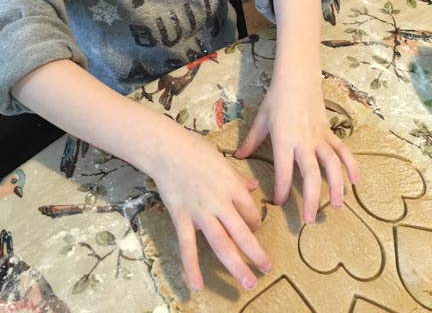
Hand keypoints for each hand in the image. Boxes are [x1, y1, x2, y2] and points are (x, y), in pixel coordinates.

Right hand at [151, 127, 272, 291]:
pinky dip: (192, 267)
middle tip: (267, 268)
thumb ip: (238, 178)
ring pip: (222, 243)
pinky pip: (188, 246)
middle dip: (256, 253)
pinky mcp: (181, 217)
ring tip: (248, 282)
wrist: (166, 149)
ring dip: (236, 265)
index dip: (255, 222)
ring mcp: (200, 212)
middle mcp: (220, 202)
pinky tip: (197, 285)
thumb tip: (253, 187)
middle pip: (242, 233)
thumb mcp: (222, 160)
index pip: (250, 211)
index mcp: (232, 186)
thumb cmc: (195, 149)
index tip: (254, 229)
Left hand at [235, 70, 359, 223]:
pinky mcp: (329, 133)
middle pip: (311, 174)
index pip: (283, 171)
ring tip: (337, 205)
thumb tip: (239, 156)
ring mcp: (319, 138)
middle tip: (311, 220)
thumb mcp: (261, 120)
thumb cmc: (276, 99)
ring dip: (336, 186)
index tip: (279, 204)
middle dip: (311, 198)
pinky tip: (356, 182)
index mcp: (284, 140)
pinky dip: (351, 165)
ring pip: (332, 165)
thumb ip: (252, 141)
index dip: (281, 189)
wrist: (297, 78)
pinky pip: (343, 151)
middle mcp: (304, 142)